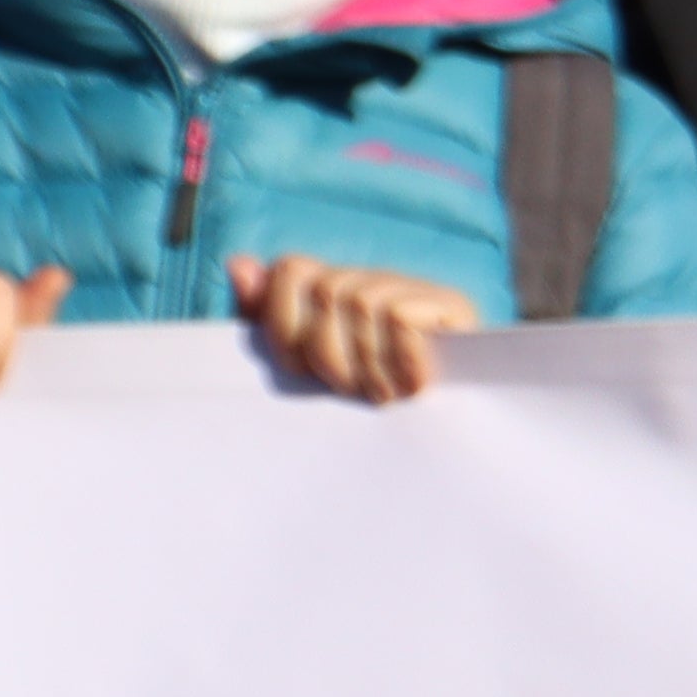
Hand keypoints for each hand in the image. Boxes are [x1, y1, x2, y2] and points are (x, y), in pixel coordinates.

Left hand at [231, 252, 479, 404]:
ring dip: (368, 364)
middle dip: (329, 354)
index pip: (291, 269)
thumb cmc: (374, 402)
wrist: (457, 432)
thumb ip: (270, 322)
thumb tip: (238, 264)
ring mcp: (414, 289)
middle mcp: (373, 280)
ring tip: (384, 396)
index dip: (284, 322)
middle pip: (326, 289)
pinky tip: (413, 386)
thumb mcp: (312, 371)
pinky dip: (400, 358)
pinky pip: (400, 316)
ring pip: (363, 302)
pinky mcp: (450, 304)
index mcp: (336, 291)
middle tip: (351, 393)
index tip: (301, 372)